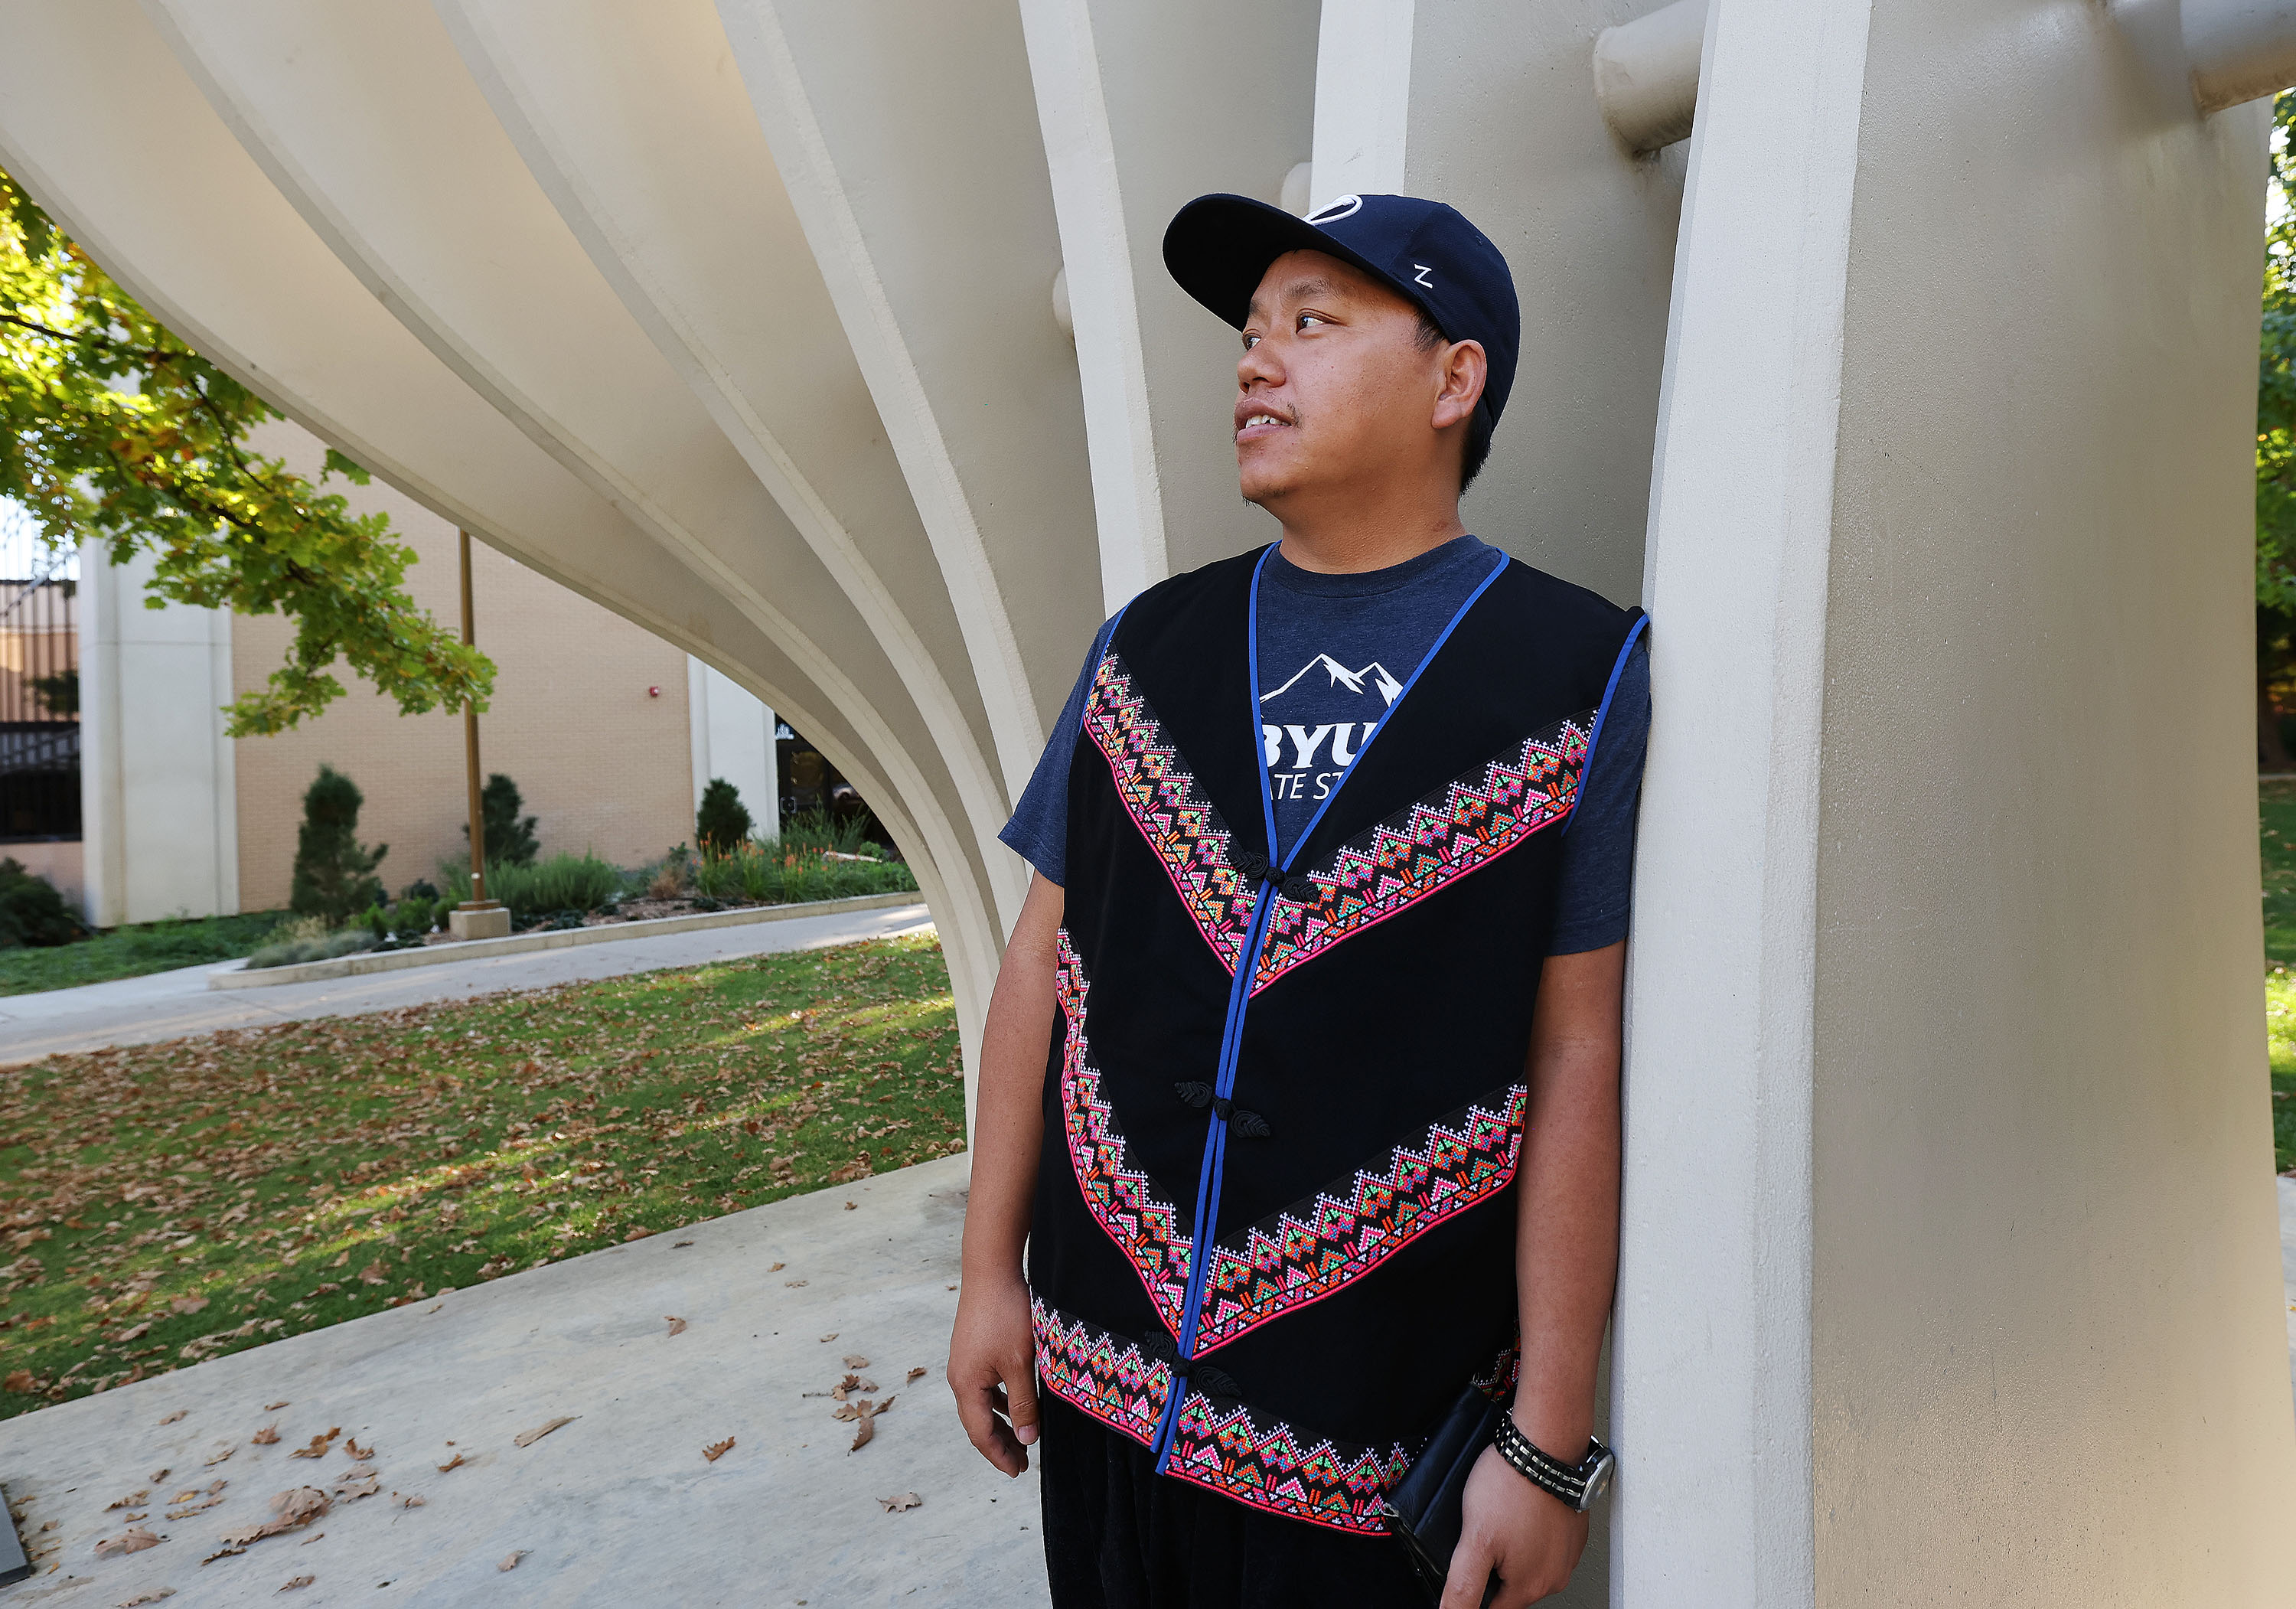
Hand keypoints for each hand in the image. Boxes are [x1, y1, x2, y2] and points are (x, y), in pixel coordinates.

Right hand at [948, 1268, 1040, 1475]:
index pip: (981, 1434)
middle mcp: (959, 1377)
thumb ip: (1024, 1404)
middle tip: (1022, 1465)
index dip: (999, 1455)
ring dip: (1001, 1424)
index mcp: (966, 1385)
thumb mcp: (1021, 1364)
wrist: (991, 1270)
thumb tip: (1027, 1440)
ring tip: (1022, 1440)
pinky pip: (985, 1387)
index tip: (1017, 1472)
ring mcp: (964, 1362)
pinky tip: (1015, 1404)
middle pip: (978, 1422)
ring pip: (982, 1404)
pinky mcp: (973, 1349)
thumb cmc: (1007, 1315)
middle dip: (1000, 1445)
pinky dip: (1000, 1402)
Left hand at [1441, 1443, 1588, 1606]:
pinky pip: (1545, 1541)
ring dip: (1512, 1547)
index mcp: (1531, 1586)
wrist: (1545, 1445)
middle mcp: (1555, 1576)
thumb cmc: (1511, 1486)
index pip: (1492, 1607)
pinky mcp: (1572, 1530)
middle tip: (1483, 1530)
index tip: (1472, 1558)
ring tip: (1500, 1516)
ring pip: (1528, 1561)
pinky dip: (1530, 1530)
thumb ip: (1463, 1585)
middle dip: (1494, 1563)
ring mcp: (1567, 1552)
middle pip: (1511, 1586)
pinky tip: (1517, 1509)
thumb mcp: (1474, 1540)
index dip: (1475, 1586)